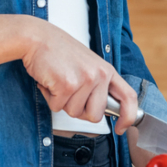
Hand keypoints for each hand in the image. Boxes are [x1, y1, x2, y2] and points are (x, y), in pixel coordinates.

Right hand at [20, 17, 138, 134]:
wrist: (37, 38)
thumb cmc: (59, 51)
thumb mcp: (88, 65)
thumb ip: (99, 85)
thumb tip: (103, 110)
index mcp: (107, 71)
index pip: (129, 97)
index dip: (128, 118)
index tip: (120, 128)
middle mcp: (99, 75)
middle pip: (95, 115)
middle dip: (79, 110)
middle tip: (69, 92)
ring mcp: (84, 80)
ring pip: (74, 112)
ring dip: (62, 102)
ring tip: (58, 81)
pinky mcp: (67, 85)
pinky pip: (57, 107)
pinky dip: (49, 97)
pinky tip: (50, 81)